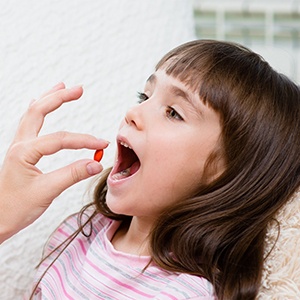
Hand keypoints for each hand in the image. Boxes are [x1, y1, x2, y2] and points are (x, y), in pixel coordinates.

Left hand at [0, 83, 108, 242]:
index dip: (83, 141)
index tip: (101, 146)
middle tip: (78, 89)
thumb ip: (73, 175)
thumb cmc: (15, 208)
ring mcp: (19, 146)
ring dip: (48, 98)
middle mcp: (20, 144)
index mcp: (24, 152)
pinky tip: (42, 106)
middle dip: (59, 97)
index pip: (59, 139)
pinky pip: (30, 124)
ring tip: (62, 87)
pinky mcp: (22, 152)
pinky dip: (39, 111)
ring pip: (32, 114)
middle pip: (39, 110)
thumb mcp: (46, 192)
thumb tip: (95, 164)